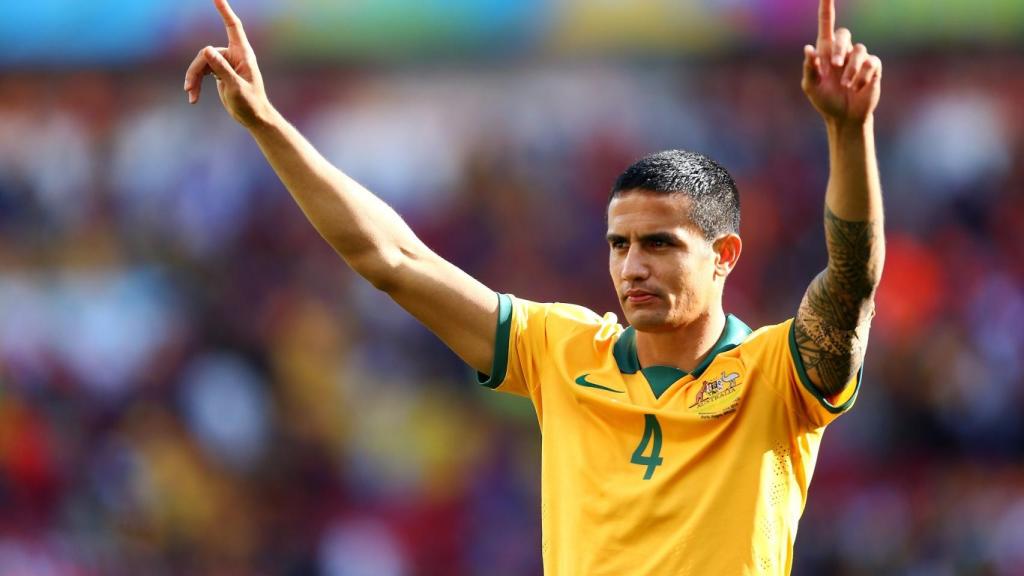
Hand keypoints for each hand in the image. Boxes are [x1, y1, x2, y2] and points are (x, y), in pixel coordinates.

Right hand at [183, 0, 270, 127]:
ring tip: (190, 95)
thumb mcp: (235, 87)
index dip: (224, 10)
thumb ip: (222, 69)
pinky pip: (203, 72)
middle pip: (206, 54)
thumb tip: (206, 50)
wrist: (254, 118)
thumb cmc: (250, 103)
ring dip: (194, 79)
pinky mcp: (220, 73)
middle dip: (196, 70)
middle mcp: (234, 56)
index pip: (233, 26)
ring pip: (202, 64)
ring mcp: (226, 64)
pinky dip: (197, 83)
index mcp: (243, 54)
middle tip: (189, 88)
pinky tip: (193, 98)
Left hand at [801, 0, 881, 125]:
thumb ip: (809, 69)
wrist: (844, 118)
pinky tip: (857, 88)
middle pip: (844, 34)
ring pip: (859, 50)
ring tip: (846, 85)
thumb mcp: (811, 88)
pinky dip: (862, 77)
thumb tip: (808, 49)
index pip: (827, 23)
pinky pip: (870, 63)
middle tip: (834, 65)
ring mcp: (859, 59)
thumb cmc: (825, 101)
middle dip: (839, 47)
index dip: (827, 7)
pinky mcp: (873, 68)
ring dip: (851, 69)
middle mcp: (843, 51)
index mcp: (826, 52)